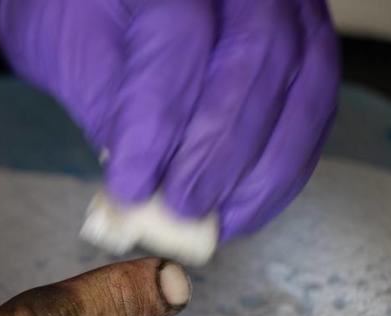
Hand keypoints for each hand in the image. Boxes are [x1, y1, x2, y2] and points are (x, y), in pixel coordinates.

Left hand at [0, 0, 339, 239]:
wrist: (109, 3)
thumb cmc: (84, 23)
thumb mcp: (73, 55)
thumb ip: (108, 111)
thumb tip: (140, 192)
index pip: (179, 36)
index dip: (157, 122)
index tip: (131, 187)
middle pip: (257, 54)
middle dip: (220, 148)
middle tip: (183, 206)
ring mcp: (286, 5)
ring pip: (303, 82)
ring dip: (264, 167)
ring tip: (218, 219)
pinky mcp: (307, 41)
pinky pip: (316, 105)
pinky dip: (285, 166)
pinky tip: (246, 207)